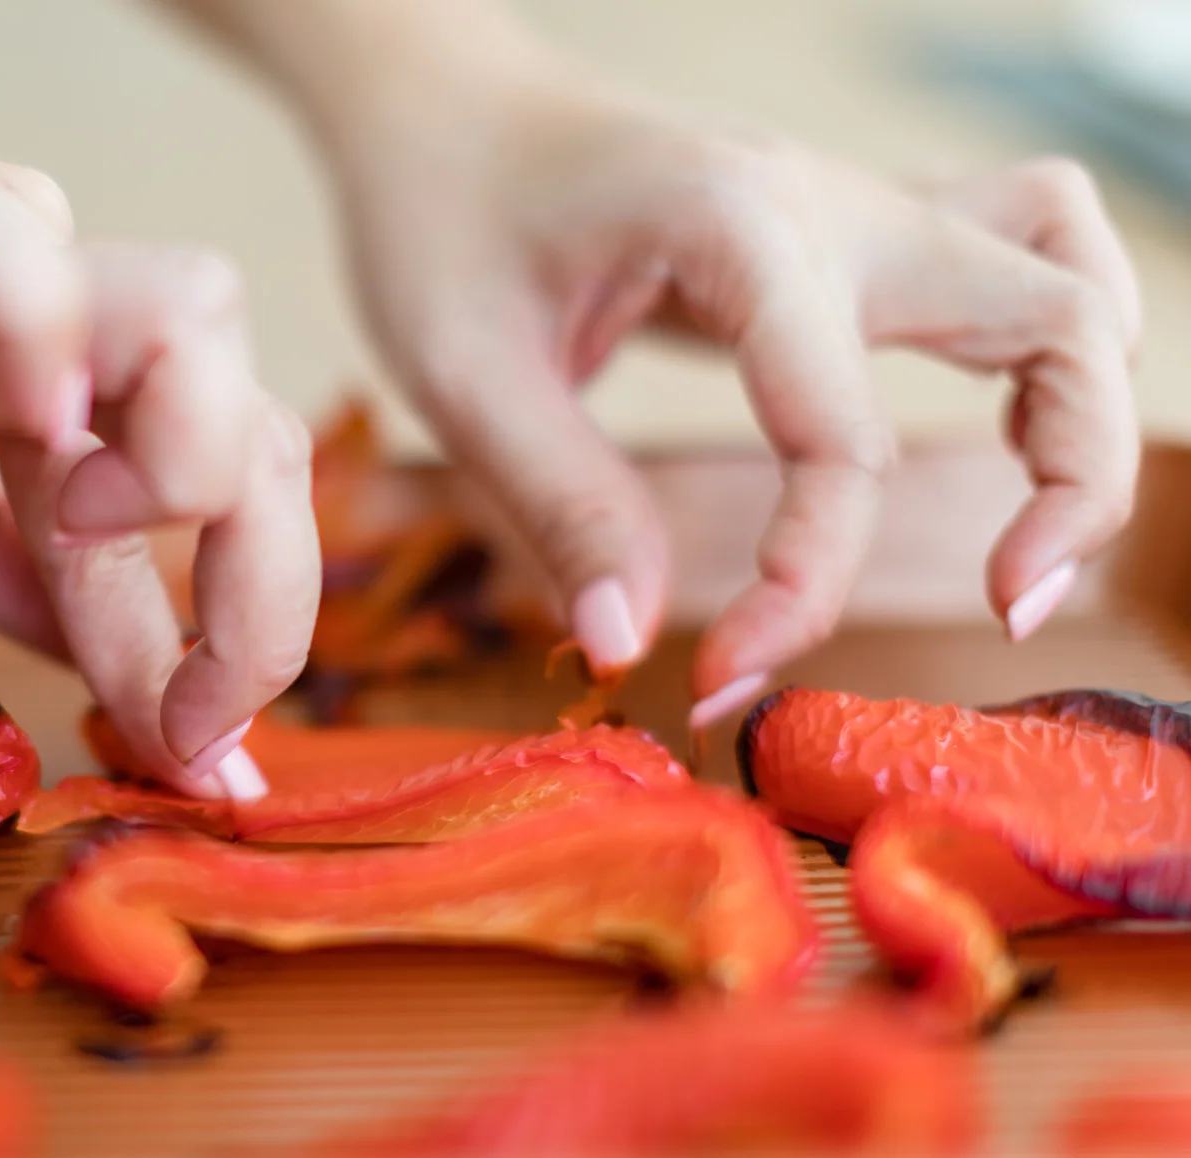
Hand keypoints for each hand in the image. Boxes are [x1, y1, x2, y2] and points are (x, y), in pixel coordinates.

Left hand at [315, 46, 1138, 720]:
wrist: (446, 117)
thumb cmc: (439, 222)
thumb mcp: (463, 374)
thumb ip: (560, 506)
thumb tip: (630, 644)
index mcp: (736, 226)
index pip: (843, 442)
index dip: (807, 584)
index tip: (725, 674)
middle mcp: (833, 205)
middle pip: (1062, 322)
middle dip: (1070, 486)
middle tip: (1001, 606)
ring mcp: (860, 209)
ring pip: (1069, 278)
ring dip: (1084, 413)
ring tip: (1023, 541)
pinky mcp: (856, 236)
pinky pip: (1021, 260)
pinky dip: (1049, 357)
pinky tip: (990, 442)